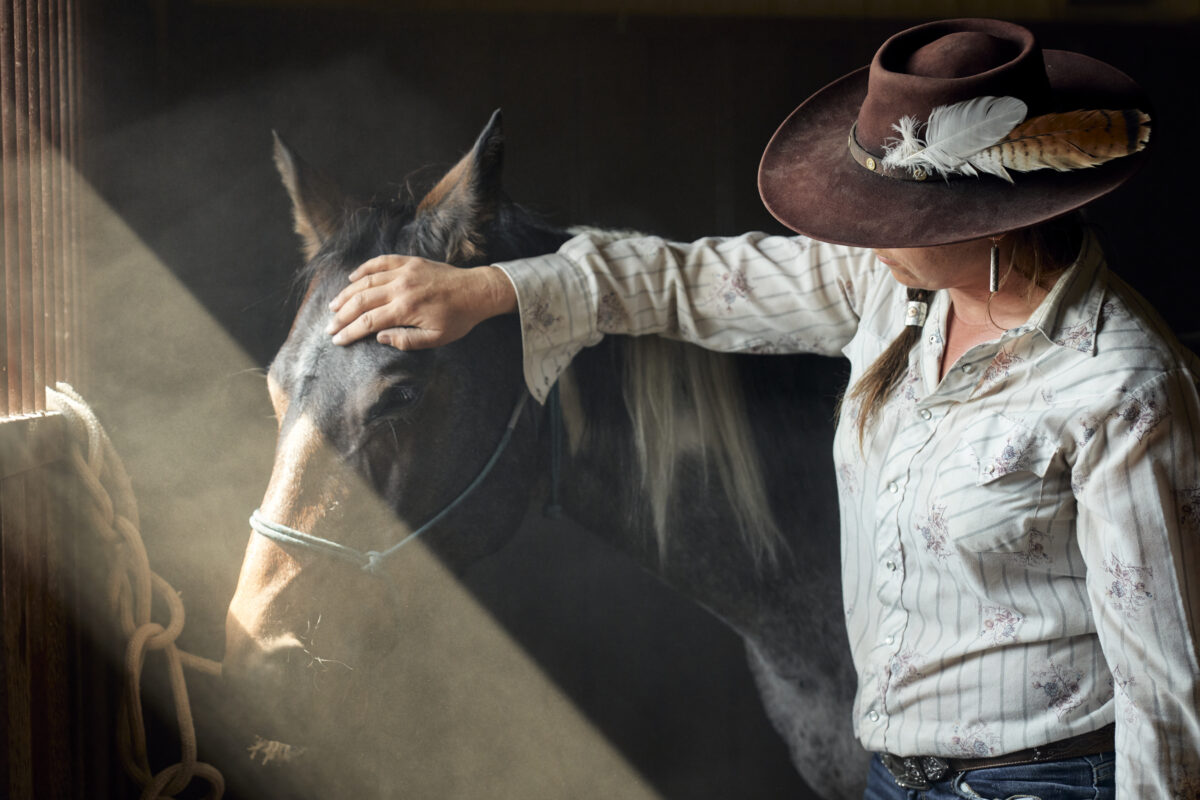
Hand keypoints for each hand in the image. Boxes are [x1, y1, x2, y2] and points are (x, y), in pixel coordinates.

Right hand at [326, 255, 516, 348]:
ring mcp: (404, 271)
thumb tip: (379, 337)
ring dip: (347, 293)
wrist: (476, 291)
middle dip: (342, 315)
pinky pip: (381, 262)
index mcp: (406, 309)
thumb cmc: (458, 319)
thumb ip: (406, 340)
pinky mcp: (409, 261)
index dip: (349, 331)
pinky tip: (352, 278)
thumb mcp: (436, 338)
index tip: (336, 339)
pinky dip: (364, 269)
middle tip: (329, 326)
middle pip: (361, 301)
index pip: (368, 321)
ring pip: (366, 281)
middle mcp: (401, 288)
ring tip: (334, 305)